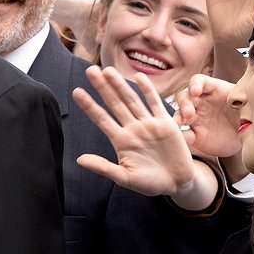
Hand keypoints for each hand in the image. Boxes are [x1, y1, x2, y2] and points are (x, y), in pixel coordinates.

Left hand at [72, 66, 198, 196]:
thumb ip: (104, 167)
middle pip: (114, 104)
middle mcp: (132, 129)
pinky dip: (147, 90)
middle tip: (90, 70)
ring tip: (108, 70)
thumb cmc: (149, 183)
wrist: (176, 183)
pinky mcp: (165, 123)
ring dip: (120, 85)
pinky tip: (138, 77)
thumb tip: (80, 159)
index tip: (76, 92)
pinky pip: (155, 103)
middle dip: (102, 87)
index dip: (89, 106)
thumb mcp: (124, 178)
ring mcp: (148, 124)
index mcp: (121, 141)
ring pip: (131, 100)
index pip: (102, 119)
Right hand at [174, 74, 241, 158]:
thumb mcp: (249, 104)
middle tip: (189, 113)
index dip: (195, 84)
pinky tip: (183, 140)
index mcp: (215, 90)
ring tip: (178, 125)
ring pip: (180, 115)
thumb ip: (243, 99)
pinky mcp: (195, 135)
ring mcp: (197, 119)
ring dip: (177, 118)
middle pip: (185, 97)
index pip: (199, 81)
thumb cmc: (249, 116)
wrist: (248, 138)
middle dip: (184, 103)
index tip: (196, 91)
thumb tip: (241, 99)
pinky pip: (185, 135)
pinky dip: (181, 137)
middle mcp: (202, 102)